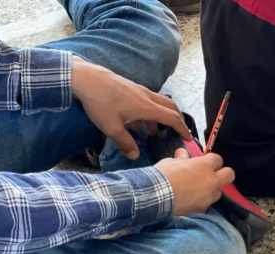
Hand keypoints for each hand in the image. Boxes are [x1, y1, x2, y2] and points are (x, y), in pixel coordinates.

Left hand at [72, 57, 190, 159]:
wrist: (85, 78)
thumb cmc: (100, 102)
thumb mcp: (111, 127)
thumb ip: (125, 142)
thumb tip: (134, 156)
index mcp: (147, 107)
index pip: (172, 118)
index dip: (182, 129)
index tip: (188, 138)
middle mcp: (148, 97)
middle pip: (171, 107)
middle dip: (178, 119)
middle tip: (178, 131)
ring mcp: (139, 90)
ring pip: (160, 102)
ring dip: (163, 115)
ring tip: (155, 130)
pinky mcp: (131, 87)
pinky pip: (149, 99)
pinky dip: (152, 110)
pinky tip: (139, 119)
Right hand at [155, 148, 234, 215]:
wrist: (155, 197)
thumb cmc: (162, 176)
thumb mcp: (171, 162)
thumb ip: (181, 159)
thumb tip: (182, 154)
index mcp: (205, 165)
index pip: (218, 159)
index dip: (210, 160)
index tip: (204, 162)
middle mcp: (212, 180)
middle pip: (229, 174)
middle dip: (222, 173)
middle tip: (212, 174)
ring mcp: (209, 196)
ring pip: (218, 191)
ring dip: (211, 189)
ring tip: (198, 190)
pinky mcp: (203, 209)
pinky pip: (207, 203)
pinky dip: (202, 201)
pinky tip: (191, 200)